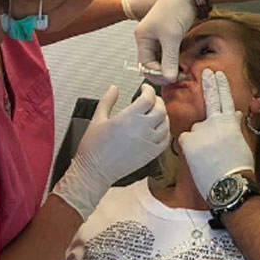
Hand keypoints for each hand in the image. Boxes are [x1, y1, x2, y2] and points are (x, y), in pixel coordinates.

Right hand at [53, 84, 169, 218]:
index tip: (145, 88)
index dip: (148, 90)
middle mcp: (141, 129)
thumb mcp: (97, 118)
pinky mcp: (150, 154)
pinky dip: (165, 132)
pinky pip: (165, 140)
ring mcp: (148, 142)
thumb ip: (107, 100)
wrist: (94, 171)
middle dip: (157, 101)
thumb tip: (114, 88)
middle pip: (160, 109)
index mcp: (128, 117)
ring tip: (155, 113)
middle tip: (151, 99)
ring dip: (163, 115)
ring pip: (166, 124)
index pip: (148, 98)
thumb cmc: (93, 147)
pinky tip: (159, 129)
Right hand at [134, 0, 196, 81]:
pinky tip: (183, 64)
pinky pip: (169, 53)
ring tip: (182, 72)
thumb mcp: (172, 36)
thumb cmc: (176, 8)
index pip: (145, 64)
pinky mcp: (170, 35)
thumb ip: (169, 59)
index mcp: (142, 37)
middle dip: (164, 72)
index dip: (158, 73)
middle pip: (152, 63)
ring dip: (171, 67)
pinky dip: (175, 60)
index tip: (172, 78)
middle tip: (179, 77)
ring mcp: (159, 36)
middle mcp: (148, 38)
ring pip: (162, 59)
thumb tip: (168, 78)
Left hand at [179, 69, 254, 196]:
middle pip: (211, 100)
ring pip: (195, 130)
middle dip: (209, 84)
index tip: (218, 74)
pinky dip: (190, 148)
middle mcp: (215, 122)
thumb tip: (236, 115)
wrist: (229, 184)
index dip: (221, 86)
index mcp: (230, 122)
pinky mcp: (188, 141)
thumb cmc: (238, 168)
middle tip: (206, 72)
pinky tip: (199, 159)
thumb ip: (234, 127)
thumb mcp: (240, 143)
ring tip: (208, 157)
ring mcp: (200, 130)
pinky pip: (186, 141)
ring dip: (199, 140)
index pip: (225, 99)